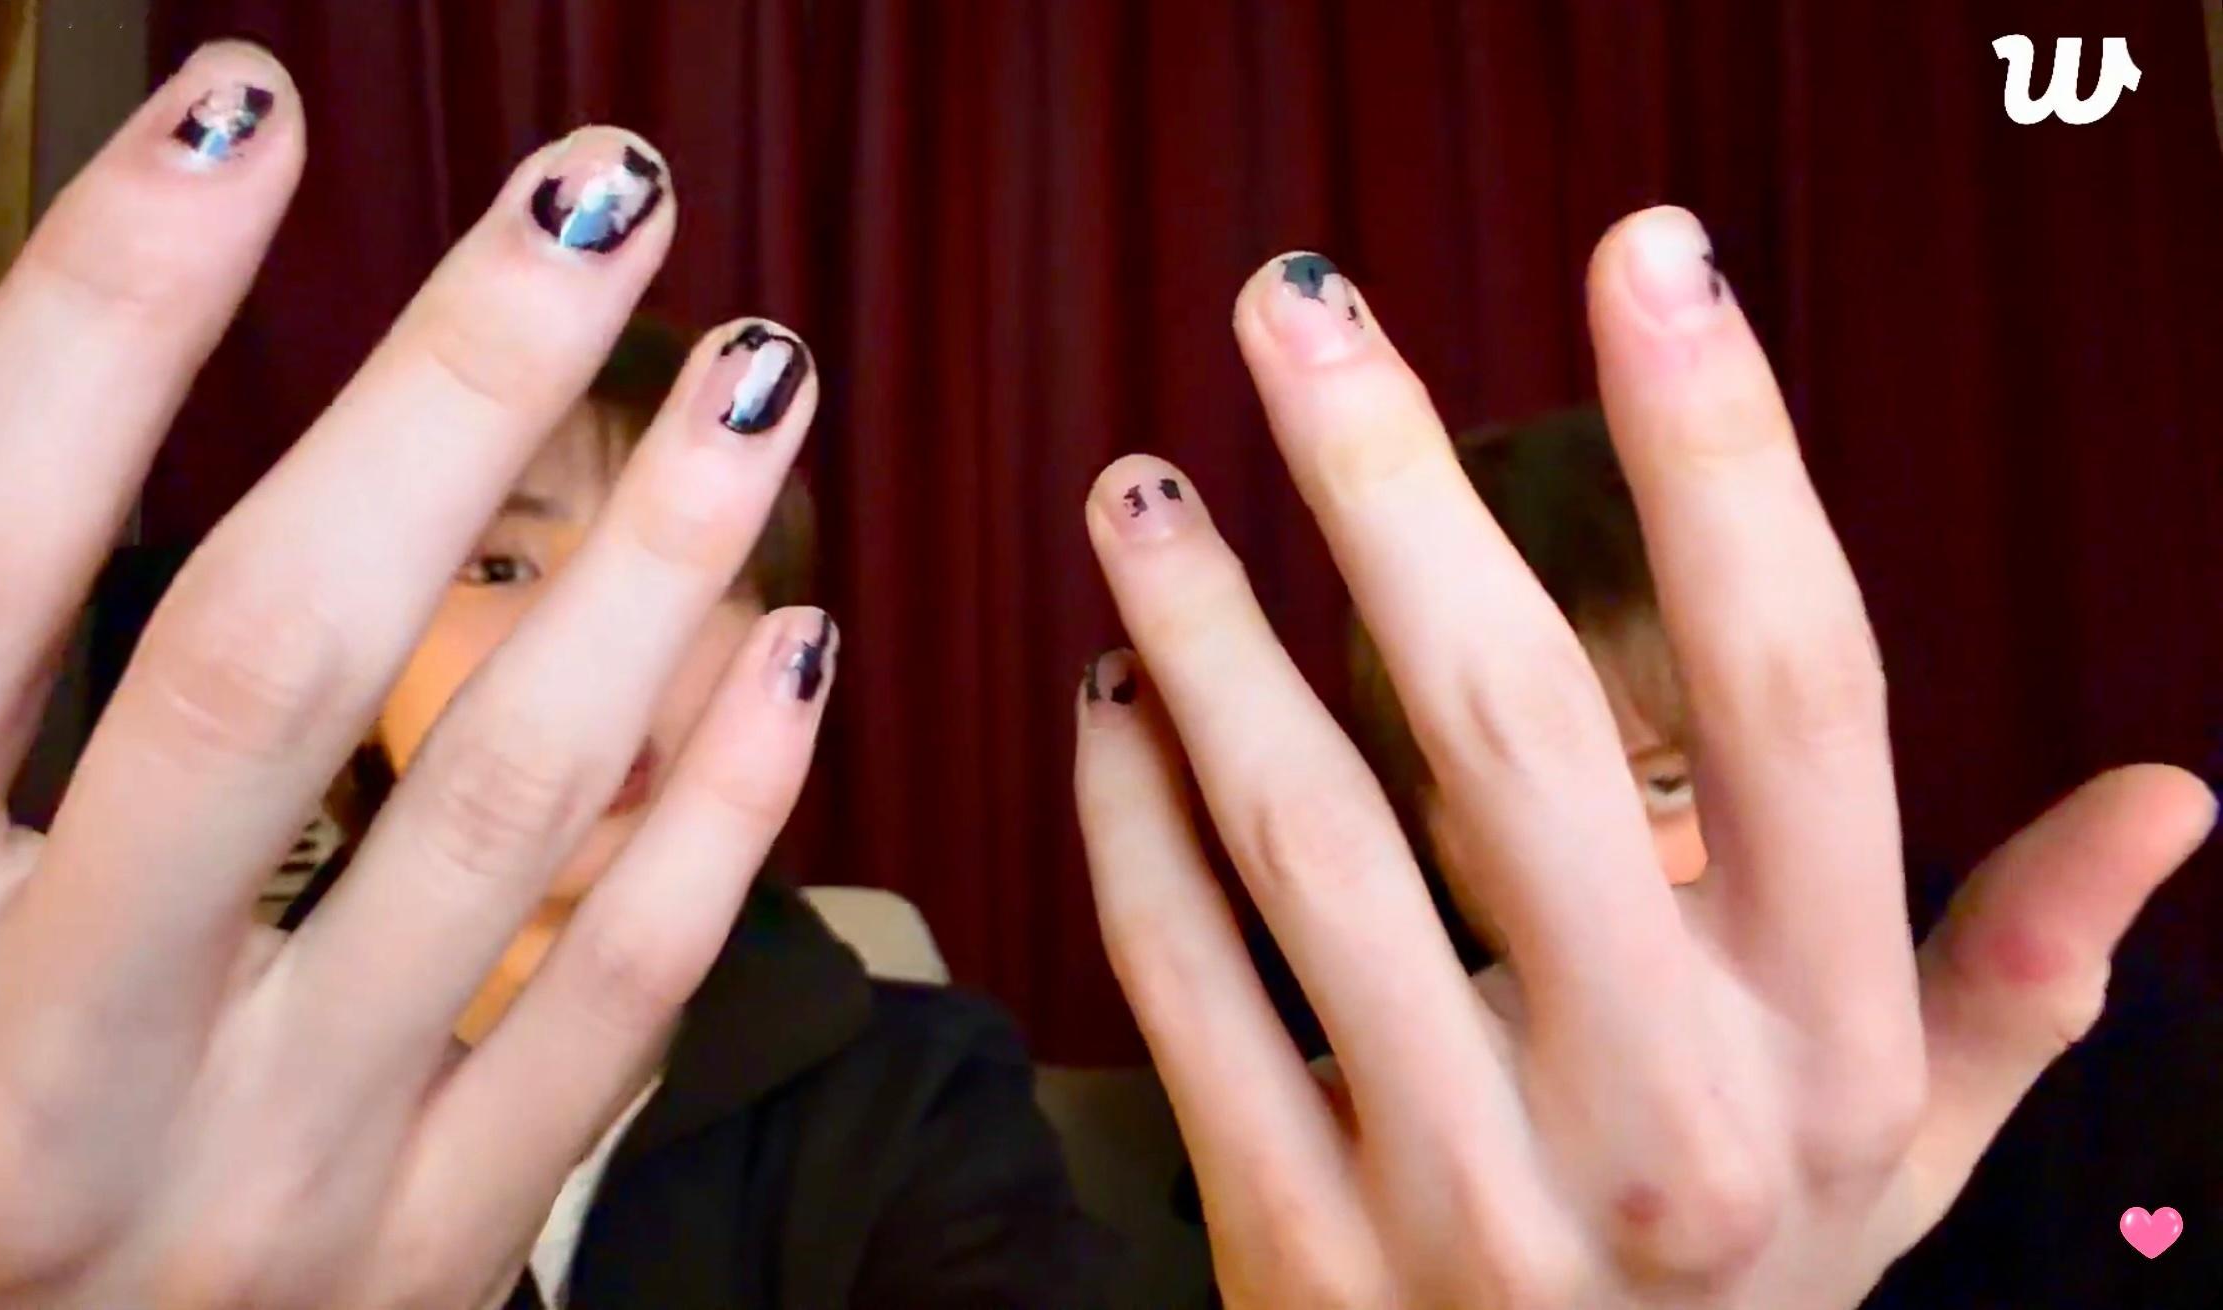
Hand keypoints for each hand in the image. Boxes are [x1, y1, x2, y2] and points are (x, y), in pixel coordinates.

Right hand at [0, 43, 829, 1308]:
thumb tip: (55, 386)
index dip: (99, 314)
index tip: (246, 106)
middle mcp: (31, 1083)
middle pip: (266, 661)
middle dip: (446, 392)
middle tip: (604, 190)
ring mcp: (251, 1192)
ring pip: (496, 821)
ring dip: (656, 566)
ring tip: (762, 370)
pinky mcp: (412, 1263)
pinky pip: (612, 1007)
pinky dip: (719, 812)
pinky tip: (787, 638)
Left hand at [1073, 212, 2214, 1307]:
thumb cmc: (1736, 1287)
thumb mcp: (1905, 1159)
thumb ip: (2018, 977)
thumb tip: (2176, 799)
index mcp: (1831, 1040)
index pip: (1807, 690)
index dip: (1726, 451)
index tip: (1647, 257)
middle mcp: (1666, 1108)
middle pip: (1518, 722)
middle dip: (1392, 480)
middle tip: (1290, 303)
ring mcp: (1472, 1191)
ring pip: (1308, 843)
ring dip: (1208, 637)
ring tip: (1136, 487)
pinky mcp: (1301, 1253)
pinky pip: (1188, 991)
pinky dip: (1130, 828)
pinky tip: (1104, 698)